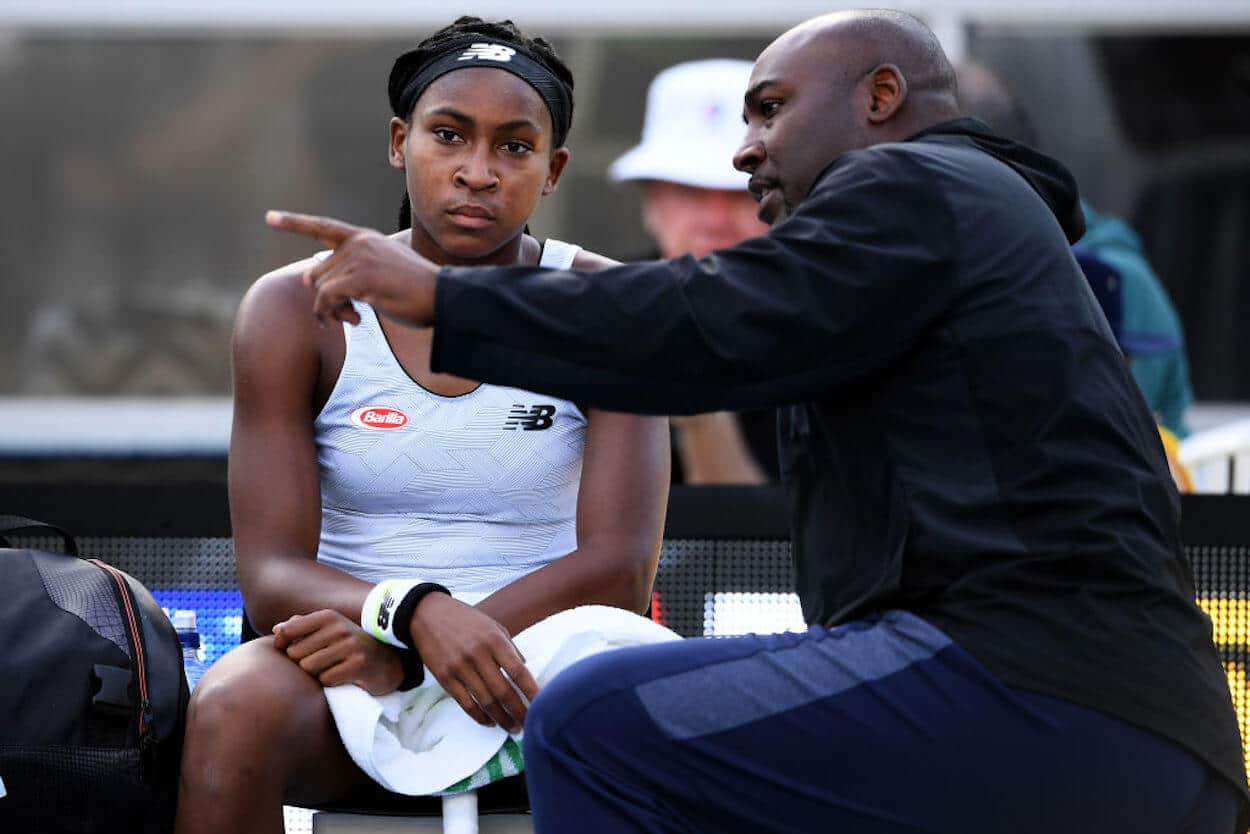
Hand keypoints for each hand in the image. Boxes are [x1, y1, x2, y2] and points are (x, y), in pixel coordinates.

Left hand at [264, 210, 437, 327]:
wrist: (444, 298)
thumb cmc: (416, 292)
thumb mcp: (381, 275)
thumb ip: (348, 273)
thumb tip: (306, 280)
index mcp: (364, 239)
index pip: (322, 227)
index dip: (294, 223)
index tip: (269, 217)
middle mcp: (358, 243)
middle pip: (318, 273)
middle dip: (328, 298)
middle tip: (350, 316)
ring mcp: (358, 259)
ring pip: (319, 288)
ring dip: (331, 310)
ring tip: (355, 319)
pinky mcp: (359, 279)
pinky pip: (325, 299)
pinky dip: (329, 315)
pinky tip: (352, 322)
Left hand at [272, 609, 403, 695]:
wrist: (387, 662)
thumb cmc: (350, 647)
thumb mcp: (329, 631)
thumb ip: (303, 627)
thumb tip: (277, 629)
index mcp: (328, 617)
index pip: (289, 630)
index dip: (282, 645)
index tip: (288, 651)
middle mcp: (339, 628)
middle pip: (296, 654)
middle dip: (303, 663)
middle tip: (320, 664)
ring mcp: (350, 646)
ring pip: (309, 668)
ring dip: (317, 674)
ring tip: (331, 670)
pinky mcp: (358, 665)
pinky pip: (326, 680)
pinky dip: (330, 683)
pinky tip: (342, 678)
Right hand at [410, 593, 538, 732]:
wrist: (427, 614)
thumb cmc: (465, 620)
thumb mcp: (493, 626)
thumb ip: (509, 648)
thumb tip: (525, 671)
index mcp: (495, 640)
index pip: (518, 671)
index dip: (532, 691)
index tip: (543, 705)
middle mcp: (478, 655)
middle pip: (503, 691)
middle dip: (518, 712)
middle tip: (527, 724)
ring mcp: (460, 667)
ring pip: (485, 701)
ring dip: (501, 718)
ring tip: (512, 727)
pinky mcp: (445, 678)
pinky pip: (465, 703)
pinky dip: (479, 717)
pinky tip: (490, 722)